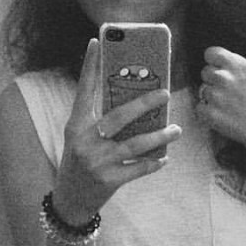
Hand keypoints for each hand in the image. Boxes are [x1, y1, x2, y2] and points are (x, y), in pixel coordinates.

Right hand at [54, 38, 181, 225]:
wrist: (70, 202)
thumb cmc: (78, 164)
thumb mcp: (80, 139)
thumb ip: (97, 120)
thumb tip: (132, 100)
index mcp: (76, 125)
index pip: (83, 90)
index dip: (89, 66)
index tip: (96, 42)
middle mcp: (85, 141)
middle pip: (119, 116)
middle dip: (145, 103)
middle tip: (166, 93)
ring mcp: (98, 162)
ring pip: (135, 144)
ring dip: (159, 136)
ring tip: (176, 130)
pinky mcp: (109, 181)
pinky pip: (138, 169)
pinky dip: (153, 163)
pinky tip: (165, 158)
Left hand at [198, 18, 245, 158]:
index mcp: (235, 63)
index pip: (210, 54)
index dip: (217, 63)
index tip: (227, 73)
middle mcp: (223, 78)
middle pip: (205, 72)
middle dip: (214, 81)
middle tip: (231, 93)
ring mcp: (216, 97)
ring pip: (202, 91)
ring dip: (211, 98)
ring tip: (229, 106)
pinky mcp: (210, 115)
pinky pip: (199, 109)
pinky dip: (207, 114)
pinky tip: (222, 116)